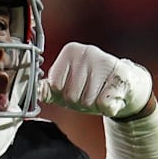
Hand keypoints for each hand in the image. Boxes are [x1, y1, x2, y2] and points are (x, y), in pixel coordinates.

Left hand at [37, 43, 152, 118]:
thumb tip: (34, 92)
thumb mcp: (65, 87)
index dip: (64, 94)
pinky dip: (107, 107)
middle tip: (89, 92)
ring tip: (100, 93)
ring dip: (93, 104)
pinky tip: (111, 95)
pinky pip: (104, 104)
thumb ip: (47, 90)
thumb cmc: (90, 86)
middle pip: (71, 95)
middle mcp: (87, 52)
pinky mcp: (120, 75)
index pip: (55, 86)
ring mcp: (105, 62)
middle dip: (79, 100)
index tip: (74, 87)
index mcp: (70, 51)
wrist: (123, 85)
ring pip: (87, 101)